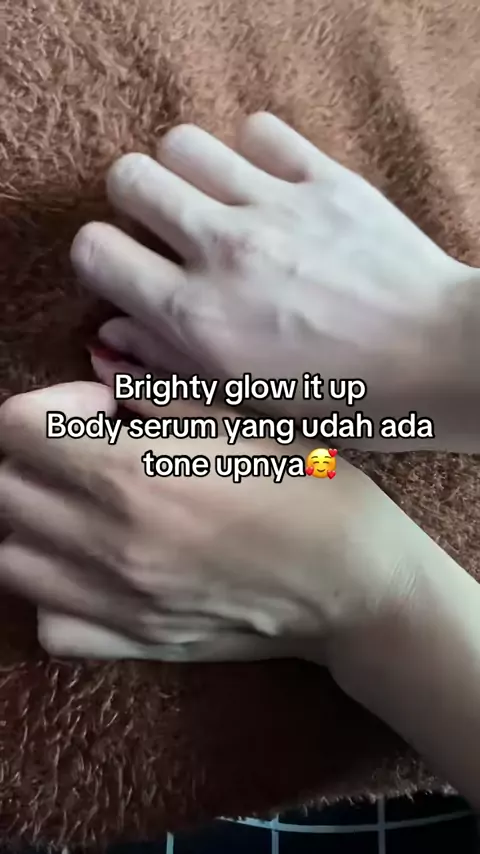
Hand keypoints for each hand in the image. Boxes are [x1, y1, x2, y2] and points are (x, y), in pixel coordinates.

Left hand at [0, 382, 421, 661]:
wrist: (355, 586)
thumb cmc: (313, 490)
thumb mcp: (244, 422)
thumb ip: (162, 395)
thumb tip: (105, 369)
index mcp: (136, 474)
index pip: (17, 428)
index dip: (47, 403)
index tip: (98, 407)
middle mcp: (109, 541)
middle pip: (4, 489)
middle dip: (32, 455)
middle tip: (87, 449)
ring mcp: (116, 601)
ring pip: (10, 558)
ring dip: (32, 520)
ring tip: (84, 504)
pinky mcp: (134, 643)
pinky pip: (49, 624)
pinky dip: (52, 592)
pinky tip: (93, 568)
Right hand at [71, 112, 478, 450]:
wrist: (441, 360)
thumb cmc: (347, 401)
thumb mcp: (247, 406)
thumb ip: (169, 369)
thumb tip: (112, 332)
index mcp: (197, 318)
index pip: (95, 251)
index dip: (102, 259)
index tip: (127, 270)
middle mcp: (223, 252)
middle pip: (128, 177)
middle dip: (135, 202)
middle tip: (167, 229)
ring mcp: (276, 207)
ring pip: (183, 142)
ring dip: (186, 170)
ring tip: (215, 201)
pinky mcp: (325, 179)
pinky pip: (259, 130)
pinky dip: (252, 153)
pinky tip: (270, 187)